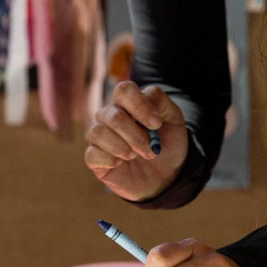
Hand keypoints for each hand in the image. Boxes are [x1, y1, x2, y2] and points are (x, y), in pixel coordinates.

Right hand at [84, 82, 188, 200]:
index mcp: (129, 103)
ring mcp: (101, 137)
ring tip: (136, 156)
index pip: (123, 90)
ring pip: (98, 132)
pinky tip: (120, 164)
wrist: (167, 175)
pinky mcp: (95, 158)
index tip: (156, 124)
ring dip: (122, 147)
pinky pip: (91, 154)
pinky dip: (109, 160)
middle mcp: (110, 116)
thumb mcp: (174, 120)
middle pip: (113, 115)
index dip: (139, 106)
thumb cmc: (168, 144)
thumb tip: (145, 95)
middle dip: (136, 136)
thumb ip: (161, 101)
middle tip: (151, 149)